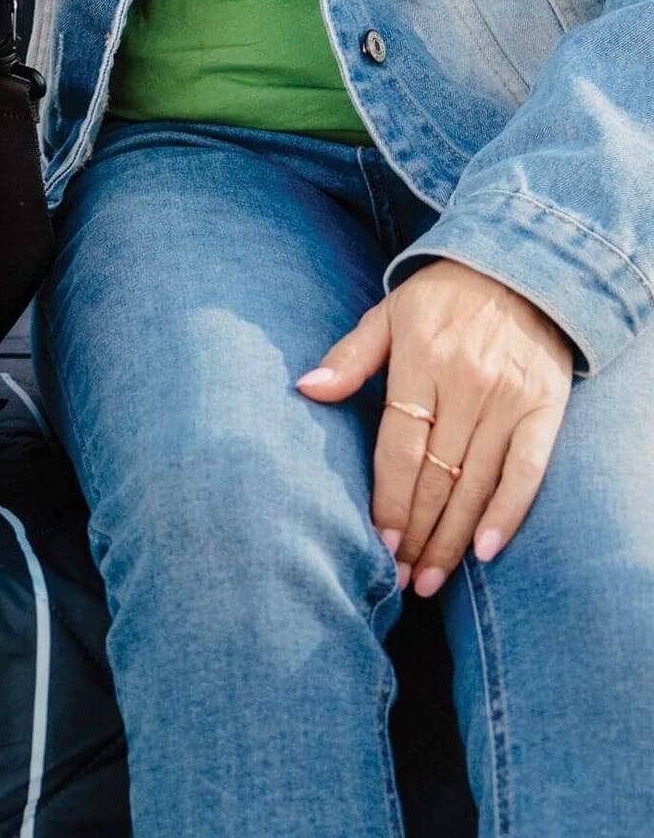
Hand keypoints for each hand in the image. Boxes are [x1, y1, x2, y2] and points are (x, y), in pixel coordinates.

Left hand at [296, 259, 573, 594]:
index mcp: (421, 361)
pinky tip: (485, 552)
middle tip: (399, 578)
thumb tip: (305, 387)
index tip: (376, 541)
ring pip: (478, 484)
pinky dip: (509, 514)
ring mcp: (509, 400)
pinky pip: (528, 472)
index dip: (388, 499)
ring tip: (429, 580)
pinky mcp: (546, 410)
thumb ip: (349, 356)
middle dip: (416, 533)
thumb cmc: (440, 298)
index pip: (400, 447)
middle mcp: (467, 385)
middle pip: (438, 476)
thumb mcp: (387, 314)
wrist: (520, 270)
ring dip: (453, 539)